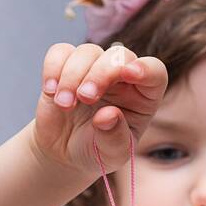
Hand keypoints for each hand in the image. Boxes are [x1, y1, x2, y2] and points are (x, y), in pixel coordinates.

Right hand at [31, 42, 168, 177]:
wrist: (64, 152)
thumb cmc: (96, 152)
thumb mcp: (111, 155)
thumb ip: (114, 137)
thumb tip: (108, 115)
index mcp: (143, 96)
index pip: (154, 72)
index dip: (145, 68)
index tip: (129, 73)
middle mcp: (121, 77)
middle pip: (119, 55)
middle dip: (101, 73)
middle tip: (86, 97)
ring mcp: (93, 68)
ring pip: (88, 51)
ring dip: (73, 76)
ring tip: (64, 105)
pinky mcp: (66, 66)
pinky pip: (60, 52)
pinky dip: (53, 68)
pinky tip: (50, 91)